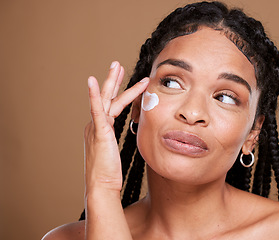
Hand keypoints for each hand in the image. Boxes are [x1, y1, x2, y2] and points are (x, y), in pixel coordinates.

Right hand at [84, 61, 148, 193]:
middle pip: (107, 97)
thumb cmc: (110, 173)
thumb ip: (115, 141)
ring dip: (112, 81)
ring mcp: (96, 127)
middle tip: (117, 65)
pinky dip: (94, 95)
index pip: (113, 105)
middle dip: (113, 80)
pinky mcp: (99, 131)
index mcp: (101, 129)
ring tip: (117, 66)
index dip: (120, 92)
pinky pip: (96, 110)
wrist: (102, 185)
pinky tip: (93, 81)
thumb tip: (125, 138)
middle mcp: (96, 124)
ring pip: (106, 99)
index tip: (126, 80)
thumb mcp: (114, 152)